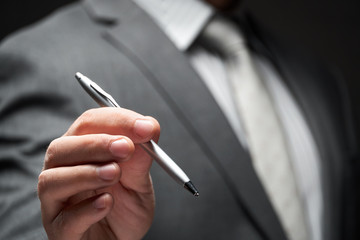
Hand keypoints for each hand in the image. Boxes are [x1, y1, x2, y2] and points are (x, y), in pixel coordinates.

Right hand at [38, 108, 159, 239]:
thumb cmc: (125, 208)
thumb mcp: (139, 179)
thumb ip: (140, 156)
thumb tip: (148, 126)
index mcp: (80, 153)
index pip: (87, 124)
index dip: (116, 122)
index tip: (145, 128)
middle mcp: (62, 172)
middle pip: (61, 148)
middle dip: (95, 144)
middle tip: (126, 147)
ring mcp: (57, 203)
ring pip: (52, 180)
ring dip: (86, 173)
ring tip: (115, 174)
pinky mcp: (60, 231)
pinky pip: (64, 219)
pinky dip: (86, 209)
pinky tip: (106, 203)